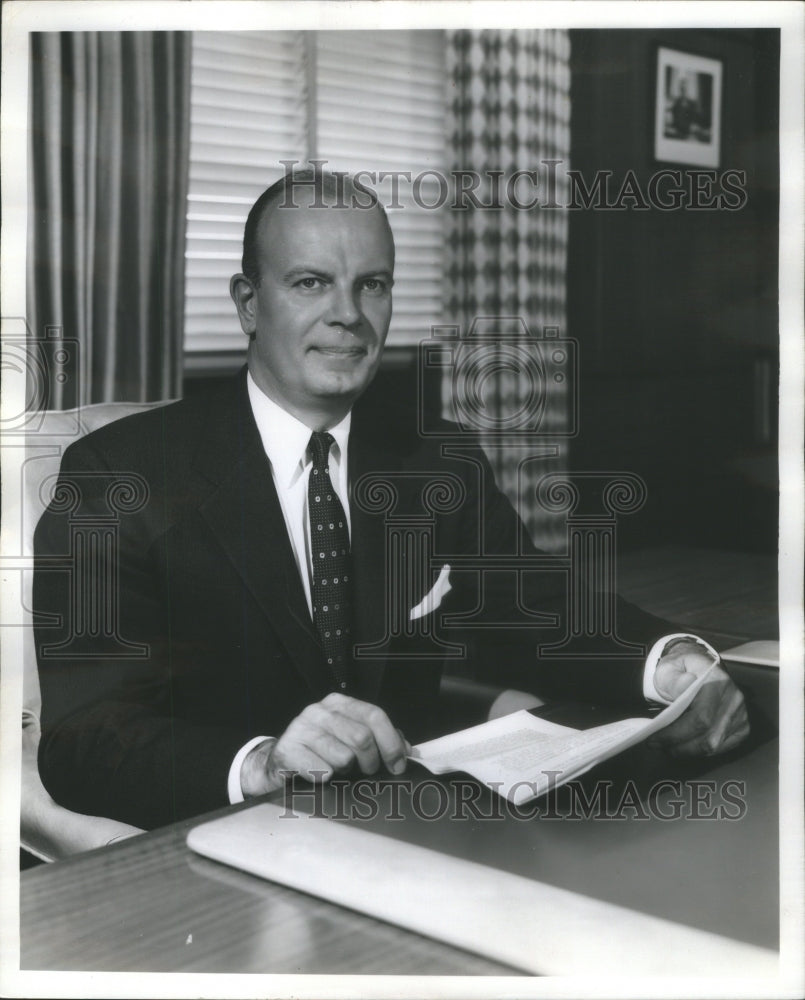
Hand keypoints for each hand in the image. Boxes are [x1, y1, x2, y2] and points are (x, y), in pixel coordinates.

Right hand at [240, 693, 409, 796]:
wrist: (278, 762)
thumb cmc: (321, 751)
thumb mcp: (349, 738)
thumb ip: (379, 739)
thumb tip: (407, 749)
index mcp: (339, 703)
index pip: (374, 715)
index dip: (391, 743)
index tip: (398, 764)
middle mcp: (319, 710)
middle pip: (362, 737)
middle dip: (371, 762)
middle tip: (366, 771)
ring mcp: (301, 728)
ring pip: (343, 756)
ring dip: (345, 771)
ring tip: (337, 769)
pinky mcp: (288, 749)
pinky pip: (321, 770)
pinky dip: (326, 778)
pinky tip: (320, 775)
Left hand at [649, 642, 748, 756]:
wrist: (697, 666)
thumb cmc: (680, 669)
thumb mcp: (669, 667)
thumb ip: (673, 678)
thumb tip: (685, 686)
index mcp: (717, 681)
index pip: (701, 717)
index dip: (676, 734)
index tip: (654, 739)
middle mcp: (733, 699)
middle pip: (709, 737)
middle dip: (679, 746)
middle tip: (657, 745)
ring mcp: (741, 714)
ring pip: (715, 745)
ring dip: (688, 750)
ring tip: (668, 747)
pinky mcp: (742, 727)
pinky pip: (722, 747)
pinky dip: (701, 750)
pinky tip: (685, 745)